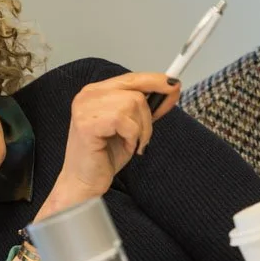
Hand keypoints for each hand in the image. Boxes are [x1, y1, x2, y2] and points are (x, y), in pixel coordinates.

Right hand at [54, 72, 180, 200]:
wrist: (85, 182)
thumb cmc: (105, 156)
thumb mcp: (131, 127)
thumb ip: (143, 108)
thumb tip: (169, 90)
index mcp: (97, 92)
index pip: (132, 77)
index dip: (156, 82)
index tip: (175, 87)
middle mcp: (88, 94)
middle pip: (136, 91)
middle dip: (149, 116)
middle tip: (144, 138)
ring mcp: (85, 107)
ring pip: (133, 103)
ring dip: (140, 129)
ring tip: (131, 144)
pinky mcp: (87, 123)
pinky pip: (125, 120)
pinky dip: (132, 136)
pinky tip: (124, 146)